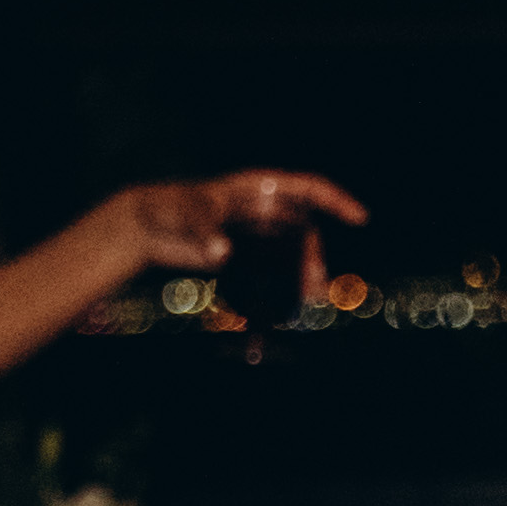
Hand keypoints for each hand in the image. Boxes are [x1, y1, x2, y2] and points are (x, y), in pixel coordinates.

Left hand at [75, 166, 367, 320]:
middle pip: (303, 234)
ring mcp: (256, 236)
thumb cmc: (167, 208)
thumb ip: (204, 232)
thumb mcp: (185, 214)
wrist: (146, 227)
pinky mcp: (245, 259)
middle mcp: (263, 211)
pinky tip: (280, 317)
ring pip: (291, 258)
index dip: (336, 201)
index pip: (307, 189)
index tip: (359, 218)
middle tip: (316, 289)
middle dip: (314, 260)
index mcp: (258, 188)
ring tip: (307, 305)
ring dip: (302, 280)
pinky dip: (277, 295)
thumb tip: (222, 253)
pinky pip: (270, 277)